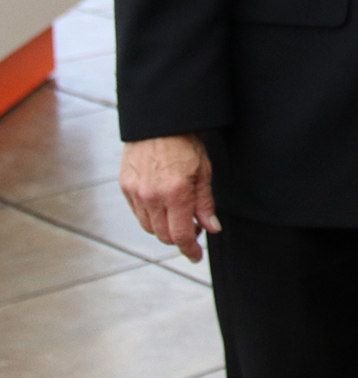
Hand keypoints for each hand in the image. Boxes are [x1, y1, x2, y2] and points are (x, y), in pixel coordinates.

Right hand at [121, 135, 219, 262]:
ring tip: (179, 215)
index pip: (180, 235)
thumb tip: (212, 228)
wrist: (159, 122)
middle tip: (194, 230)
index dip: (189, 249)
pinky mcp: (125, 187)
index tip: (196, 256)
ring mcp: (135, 193)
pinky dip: (151, 216)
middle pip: (163, 235)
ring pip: (149, 227)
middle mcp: (151, 197)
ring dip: (164, 228)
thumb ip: (205, 203)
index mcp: (175, 193)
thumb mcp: (204, 171)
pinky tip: (163, 205)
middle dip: (179, 238)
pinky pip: (138, 213)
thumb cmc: (186, 143)